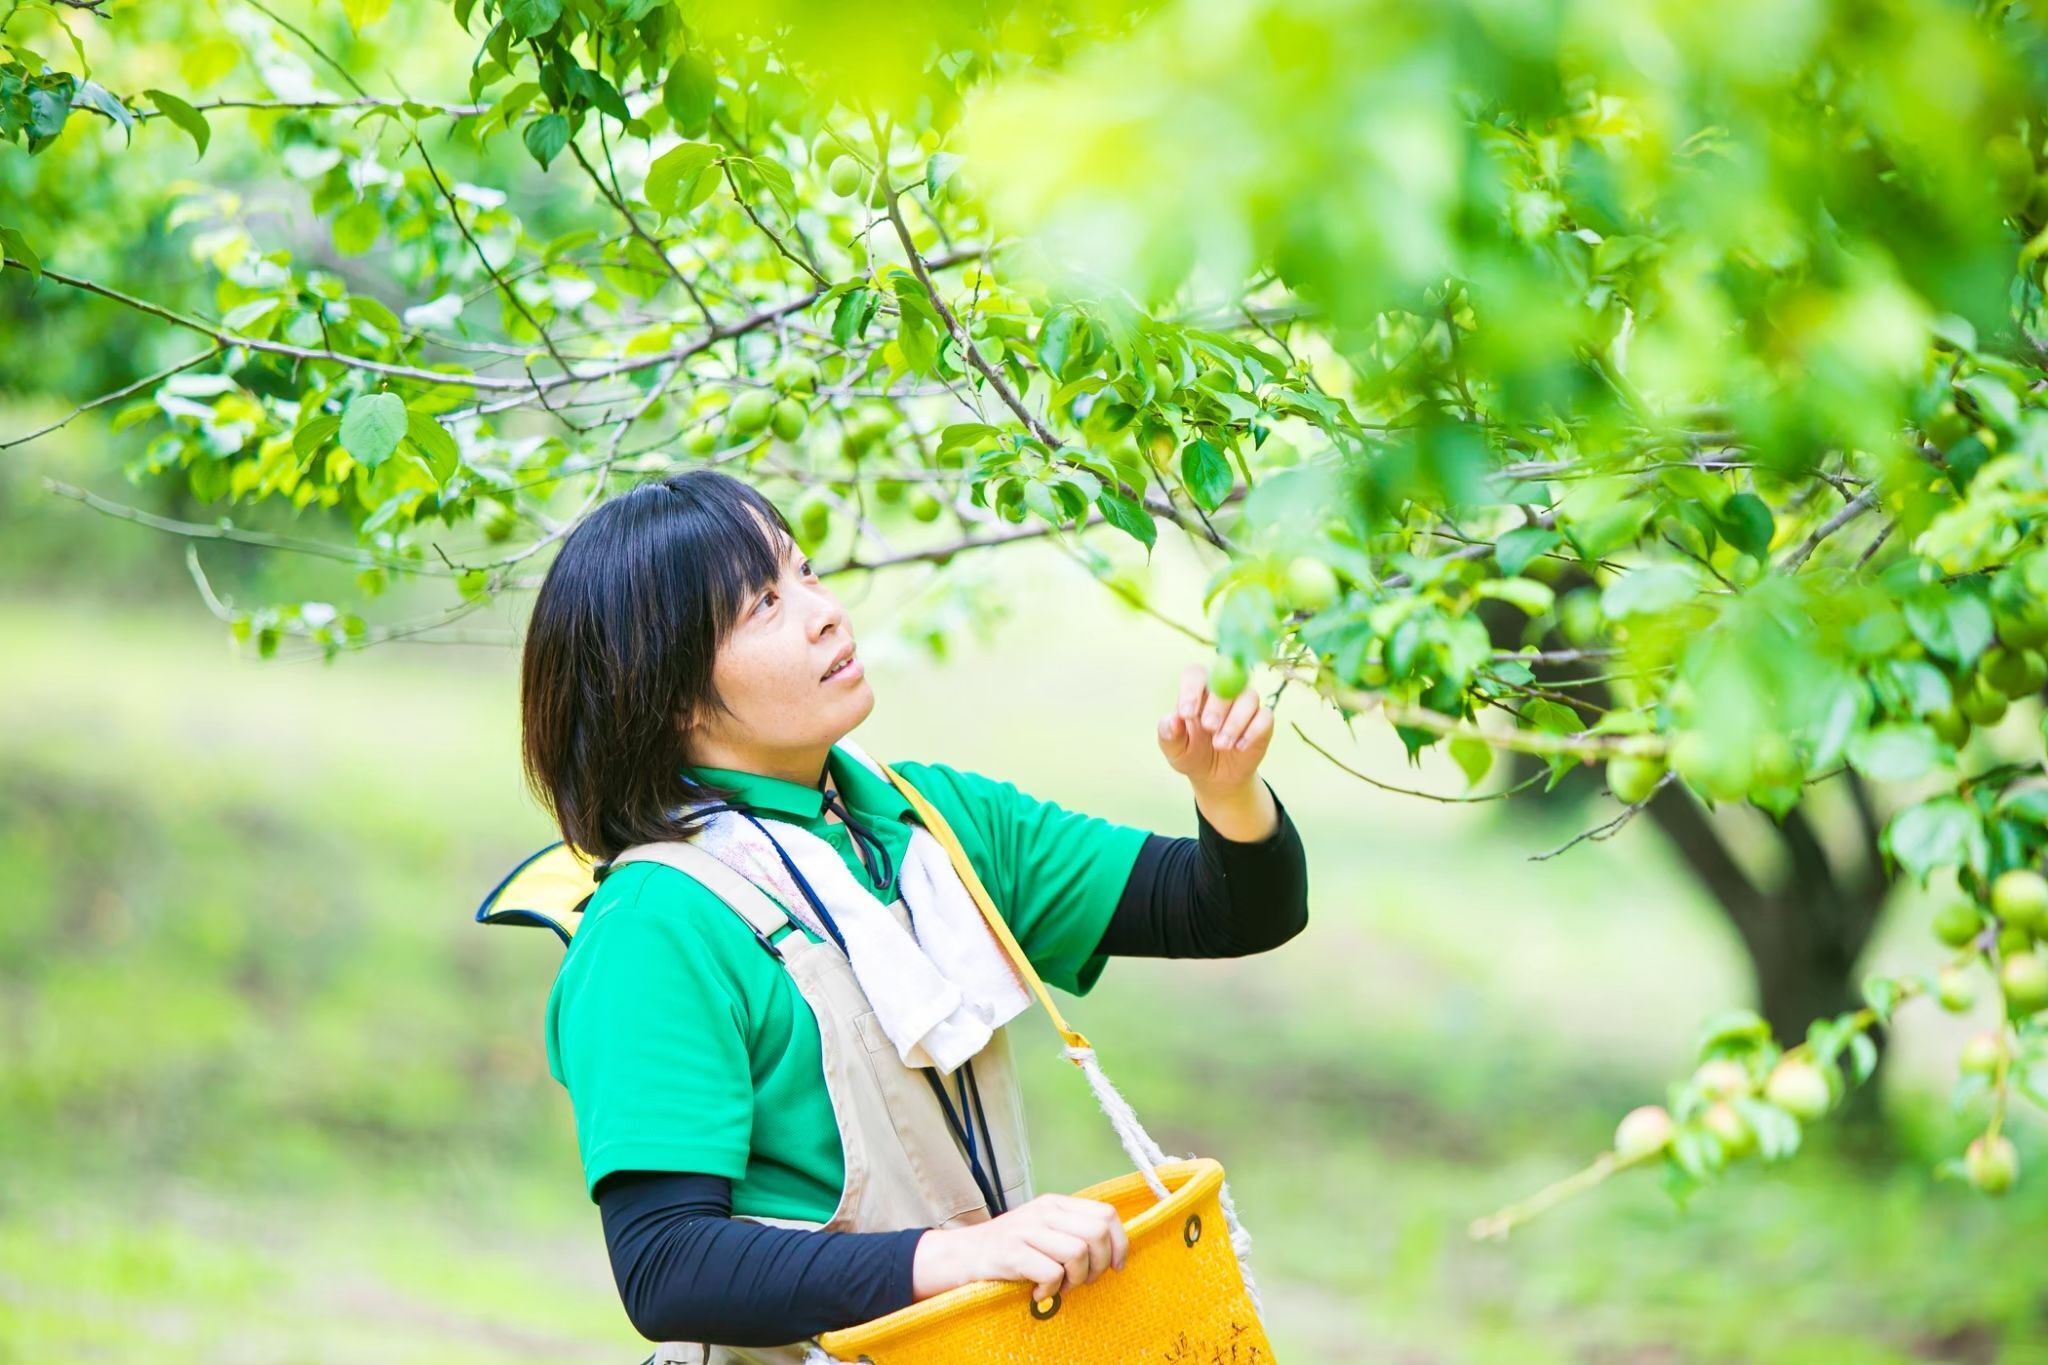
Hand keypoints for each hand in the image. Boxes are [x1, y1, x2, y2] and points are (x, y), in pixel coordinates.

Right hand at [909, 1194, 1129, 1302]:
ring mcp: (1027, 1230)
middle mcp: (1044, 1212)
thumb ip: (1072, 1231)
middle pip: (1097, 1233)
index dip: (1119, 1243)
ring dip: (1075, 1280)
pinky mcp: (1012, 1252)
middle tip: (1082, 1281)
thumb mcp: (1043, 1229)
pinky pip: (1052, 1273)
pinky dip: (1050, 1291)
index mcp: (1056, 1204)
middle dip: (1098, 1265)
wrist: (963, 1255)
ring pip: (1078, 1253)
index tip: (1115, 1266)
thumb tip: (1114, 1248)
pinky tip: (1038, 1293)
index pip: (1106, 1213)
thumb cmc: (1010, 1248)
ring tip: (1059, 1288)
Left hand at [1157, 661, 1273, 791]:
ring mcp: (1245, 704)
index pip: (1196, 674)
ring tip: (1221, 745)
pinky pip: (1265, 716)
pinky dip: (1252, 731)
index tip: (1186, 713)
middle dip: (1217, 706)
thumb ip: (1168, 733)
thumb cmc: (1192, 754)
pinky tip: (1240, 747)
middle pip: (1226, 681)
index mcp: (1197, 691)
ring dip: (1234, 722)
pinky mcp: (1262, 720)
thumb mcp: (1175, 749)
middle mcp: (1224, 691)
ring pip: (1249, 697)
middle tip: (1209, 728)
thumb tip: (1172, 720)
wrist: (1216, 776)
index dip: (1191, 689)